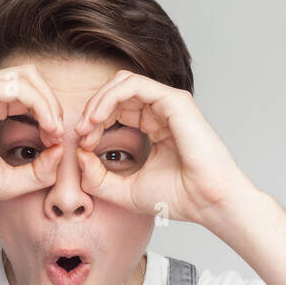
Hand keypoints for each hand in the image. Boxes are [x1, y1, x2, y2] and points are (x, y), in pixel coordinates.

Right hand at [0, 65, 68, 206]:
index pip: (31, 95)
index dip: (51, 115)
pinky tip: (44, 127)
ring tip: (53, 131)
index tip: (55, 144)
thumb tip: (60, 150)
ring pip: (29, 77)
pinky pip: (17, 86)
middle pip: (33, 79)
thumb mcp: (9, 180)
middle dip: (53, 105)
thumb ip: (37, 170)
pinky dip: (39, 104)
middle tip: (57, 136)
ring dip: (49, 103)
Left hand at [73, 71, 256, 227]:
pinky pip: (134, 85)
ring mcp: (169, 104)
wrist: (206, 202)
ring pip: (122, 82)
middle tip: (81, 134)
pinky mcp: (174, 101)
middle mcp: (161, 111)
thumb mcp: (123, 191)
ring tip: (87, 125)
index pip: (116, 108)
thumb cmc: (176, 197)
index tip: (83, 146)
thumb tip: (79, 153)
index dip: (94, 122)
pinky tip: (98, 119)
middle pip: (116, 92)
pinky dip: (110, 98)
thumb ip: (97, 177)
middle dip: (93, 110)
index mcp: (153, 126)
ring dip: (98, 102)